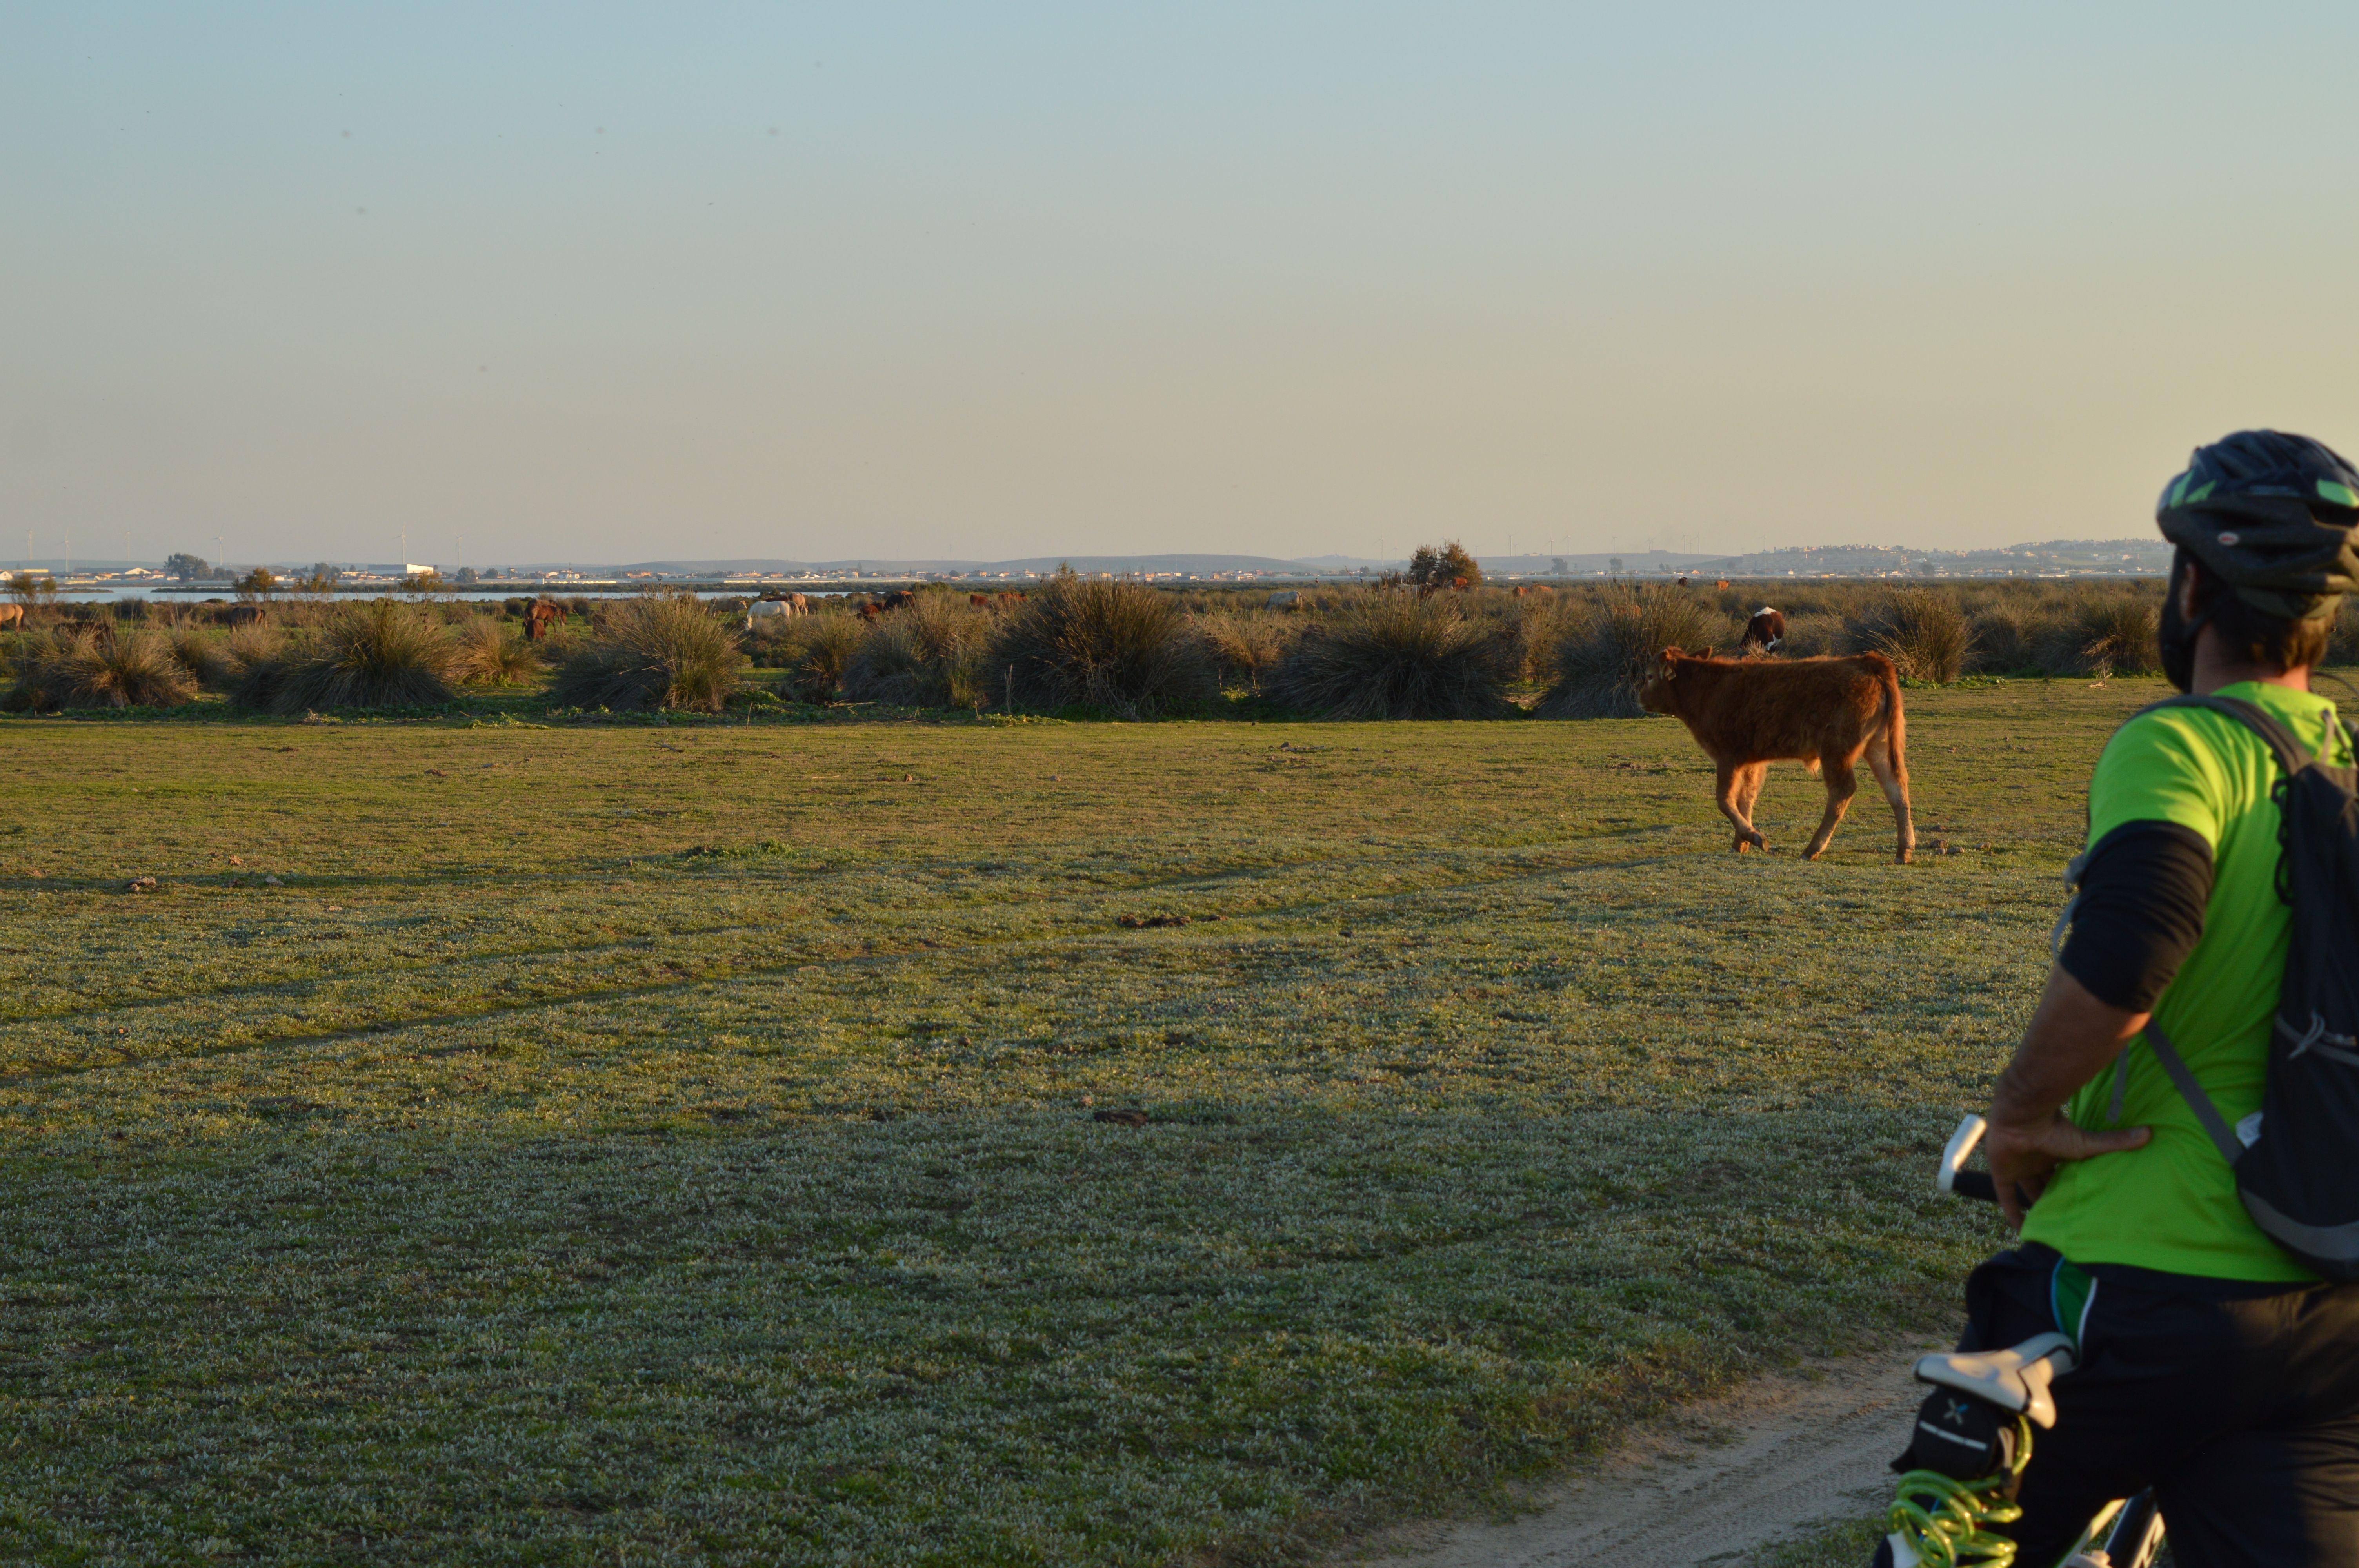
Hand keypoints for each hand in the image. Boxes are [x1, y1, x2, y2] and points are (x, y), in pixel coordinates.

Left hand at [1986, 1110, 2150, 1230]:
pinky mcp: (2001, 1171)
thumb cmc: (2056, 1128)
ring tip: (2047, 1227)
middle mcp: (2036, 1158)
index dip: (2069, 1186)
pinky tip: (2021, 1229)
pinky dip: (2011, 1211)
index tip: (2080, 1203)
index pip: (2063, 1172)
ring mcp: (2017, 1165)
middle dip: (2052, 1197)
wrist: (2023, 1115)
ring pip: (2026, 1189)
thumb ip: (2116, 1141)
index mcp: (2056, 1151)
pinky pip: (2004, 1195)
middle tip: (2064, 1219)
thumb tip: (2149, 1133)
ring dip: (2034, 1206)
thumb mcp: (2088, 1142)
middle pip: (2044, 1182)